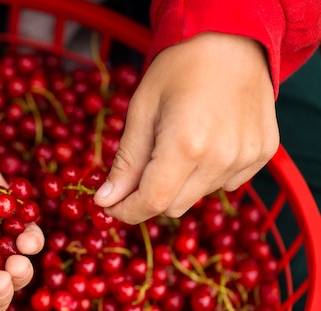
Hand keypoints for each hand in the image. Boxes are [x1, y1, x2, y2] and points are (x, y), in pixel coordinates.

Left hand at [94, 32, 279, 223]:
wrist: (232, 41)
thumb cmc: (178, 69)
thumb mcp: (141, 110)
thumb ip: (126, 161)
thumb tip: (105, 201)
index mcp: (186, 144)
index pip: (153, 202)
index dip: (127, 211)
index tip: (111, 207)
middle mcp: (222, 158)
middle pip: (174, 207)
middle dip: (149, 197)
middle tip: (138, 171)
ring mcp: (247, 158)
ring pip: (198, 197)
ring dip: (179, 185)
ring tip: (177, 144)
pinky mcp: (263, 154)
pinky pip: (225, 184)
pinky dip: (207, 175)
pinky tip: (205, 144)